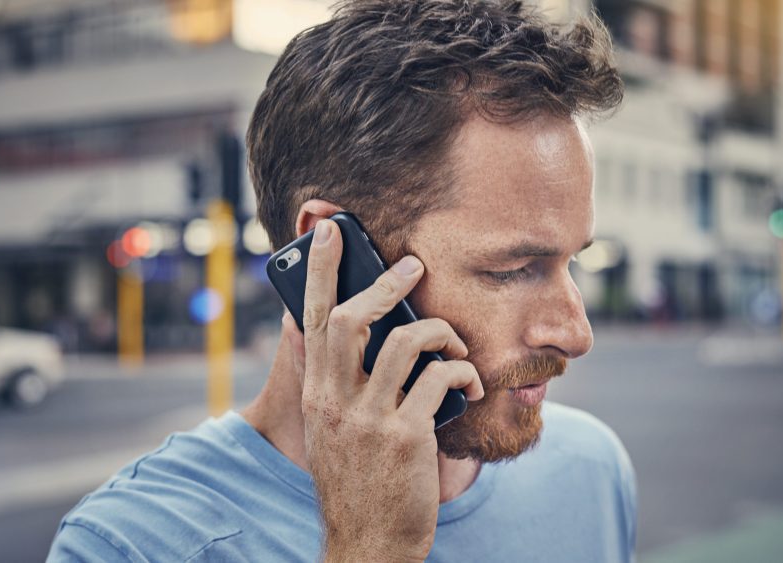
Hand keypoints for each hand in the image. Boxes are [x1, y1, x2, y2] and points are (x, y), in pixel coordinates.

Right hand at [281, 219, 483, 561]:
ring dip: (440, 331)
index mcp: (318, 395)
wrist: (367, 545)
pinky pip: (440, 379)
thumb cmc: (358, 483)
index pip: (312, 318)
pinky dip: (461, 371)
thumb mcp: (333, 432)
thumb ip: (341, 386)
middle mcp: (336, 401)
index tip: (329, 231)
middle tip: (413, 266)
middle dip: (386, 282)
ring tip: (455, 341)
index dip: (321, 269)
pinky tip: (469, 381)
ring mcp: (370, 418)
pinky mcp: (406, 436)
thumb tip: (365, 338)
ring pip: (405, 342)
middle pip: (352, 318)